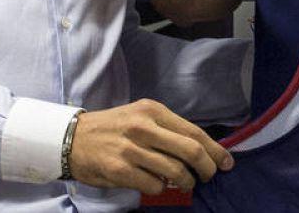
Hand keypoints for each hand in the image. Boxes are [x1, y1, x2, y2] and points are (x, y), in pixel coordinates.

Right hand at [67, 99, 232, 193]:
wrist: (72, 138)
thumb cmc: (113, 128)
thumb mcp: (140, 117)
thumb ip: (167, 130)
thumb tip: (200, 150)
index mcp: (153, 111)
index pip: (194, 132)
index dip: (215, 150)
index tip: (227, 162)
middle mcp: (144, 127)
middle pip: (190, 151)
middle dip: (207, 168)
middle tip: (209, 176)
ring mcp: (132, 149)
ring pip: (175, 171)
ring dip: (186, 182)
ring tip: (185, 183)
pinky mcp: (120, 170)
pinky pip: (154, 185)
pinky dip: (161, 188)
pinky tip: (157, 184)